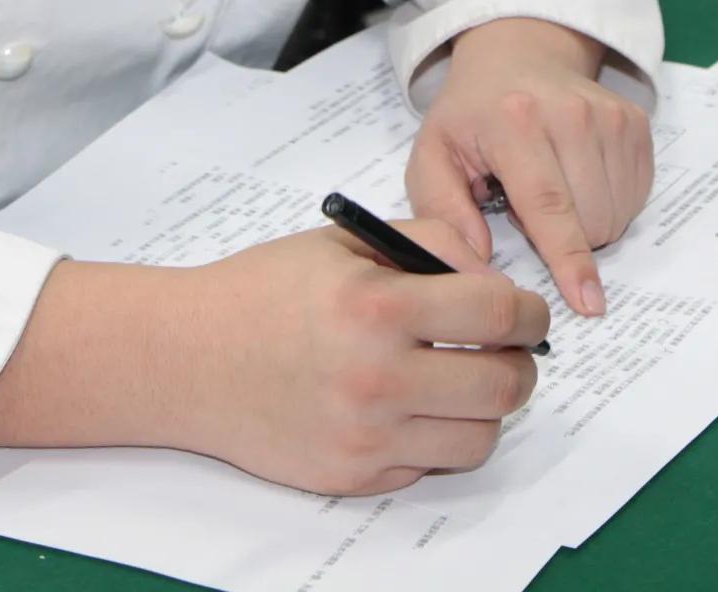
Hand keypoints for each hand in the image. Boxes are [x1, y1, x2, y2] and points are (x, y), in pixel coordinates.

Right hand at [164, 219, 545, 494]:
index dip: (529, 311)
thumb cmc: (264, 290)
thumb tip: (496, 280)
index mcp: (377, 307)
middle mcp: (376, 379)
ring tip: (461, 381)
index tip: (528, 312)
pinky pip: (429, 466)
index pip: (497, 314)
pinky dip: (434, 438)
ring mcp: (365, 438)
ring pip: (479, 438)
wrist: (188, 358)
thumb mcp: (347, 241)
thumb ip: (430, 244)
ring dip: (485, 409)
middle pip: (503, 387)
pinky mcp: (352, 477)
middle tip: (507, 351)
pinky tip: (409, 407)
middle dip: (520, 365)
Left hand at [406, 17, 652, 316]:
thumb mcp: (432, 155)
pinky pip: (636, 196)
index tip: (588, 303)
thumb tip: (475, 262)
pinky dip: (609, 203)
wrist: (518, 55)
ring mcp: (609, 115)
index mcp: (514, 122)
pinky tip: (579, 179)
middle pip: (590, 219)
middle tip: (526, 205)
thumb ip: (441, 211)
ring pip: (617, 213)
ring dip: (587, 223)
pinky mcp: (635, 121)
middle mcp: (570, 114)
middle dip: (563, 239)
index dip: (569, 258)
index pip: (549, 203)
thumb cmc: (471, 115)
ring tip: (553, 190)